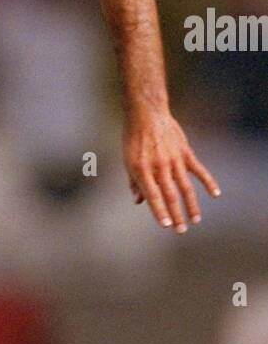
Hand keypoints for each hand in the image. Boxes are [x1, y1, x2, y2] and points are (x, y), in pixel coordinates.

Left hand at [124, 109, 219, 232]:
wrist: (147, 113)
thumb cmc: (133, 138)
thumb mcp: (128, 161)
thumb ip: (134, 182)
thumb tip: (138, 201)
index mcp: (142, 170)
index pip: (153, 196)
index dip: (159, 212)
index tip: (166, 225)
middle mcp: (159, 167)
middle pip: (170, 196)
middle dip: (176, 215)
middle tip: (180, 230)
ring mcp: (174, 160)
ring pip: (185, 187)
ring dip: (191, 205)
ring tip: (195, 220)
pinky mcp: (185, 152)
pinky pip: (199, 170)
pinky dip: (208, 182)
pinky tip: (215, 194)